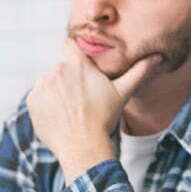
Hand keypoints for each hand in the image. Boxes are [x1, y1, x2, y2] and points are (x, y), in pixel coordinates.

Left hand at [26, 39, 160, 179]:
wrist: (83, 146)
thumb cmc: (104, 119)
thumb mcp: (123, 93)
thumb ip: (138, 71)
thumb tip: (158, 56)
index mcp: (78, 65)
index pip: (68, 44)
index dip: (72, 52)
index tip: (77, 66)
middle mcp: (57, 70)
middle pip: (60, 69)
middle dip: (67, 81)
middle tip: (79, 100)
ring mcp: (43, 85)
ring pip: (48, 83)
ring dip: (56, 93)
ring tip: (69, 111)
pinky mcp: (32, 100)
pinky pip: (38, 98)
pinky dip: (45, 105)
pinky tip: (59, 117)